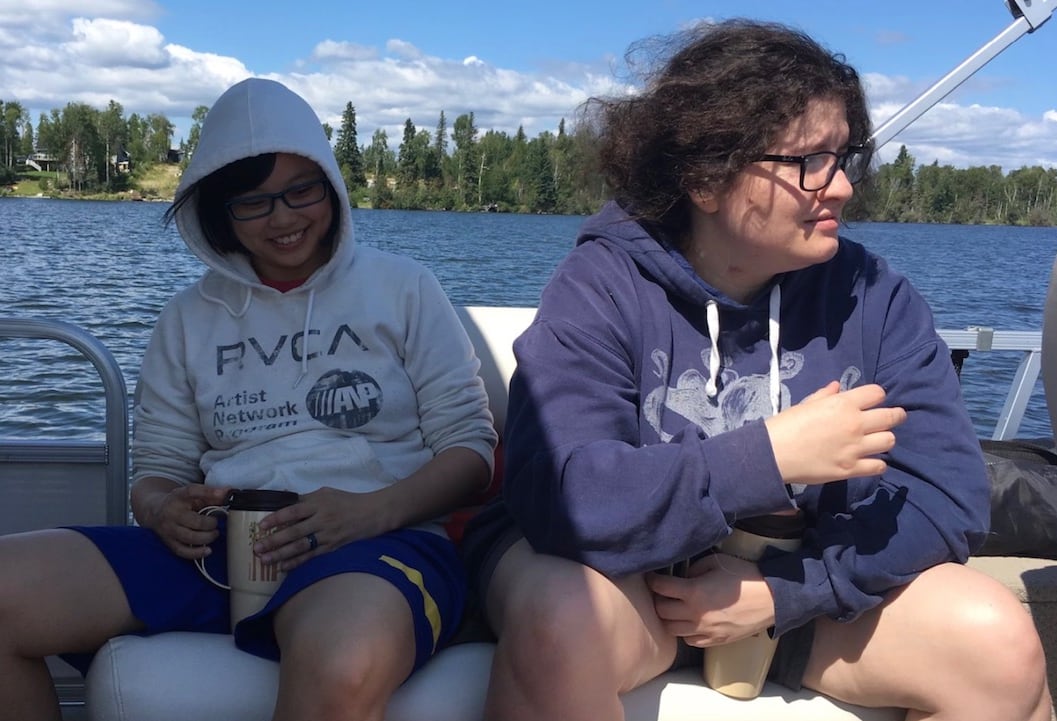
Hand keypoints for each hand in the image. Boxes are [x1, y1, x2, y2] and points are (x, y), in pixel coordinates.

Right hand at [138, 484, 231, 559]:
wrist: (154, 510)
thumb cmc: (179, 502)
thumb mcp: (193, 494)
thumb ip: (211, 494)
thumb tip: (229, 493)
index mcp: (178, 496)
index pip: (192, 491)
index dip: (210, 492)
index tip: (224, 495)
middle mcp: (171, 513)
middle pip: (195, 521)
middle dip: (211, 524)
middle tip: (215, 522)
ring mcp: (168, 529)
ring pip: (190, 537)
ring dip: (207, 537)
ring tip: (214, 533)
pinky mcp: (168, 542)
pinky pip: (183, 551)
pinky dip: (197, 553)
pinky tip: (208, 550)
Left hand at [252, 487, 389, 571]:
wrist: (373, 513)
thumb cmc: (347, 501)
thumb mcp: (327, 493)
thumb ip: (306, 499)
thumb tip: (284, 503)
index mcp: (319, 503)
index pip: (293, 511)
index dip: (276, 519)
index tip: (261, 526)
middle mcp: (322, 519)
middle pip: (294, 532)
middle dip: (273, 541)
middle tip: (257, 548)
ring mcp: (328, 535)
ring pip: (301, 546)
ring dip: (281, 554)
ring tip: (265, 560)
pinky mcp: (333, 547)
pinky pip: (311, 556)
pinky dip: (297, 562)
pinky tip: (283, 567)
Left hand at [648, 553, 775, 646]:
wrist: (772, 600)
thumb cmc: (745, 577)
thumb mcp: (717, 562)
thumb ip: (694, 568)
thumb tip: (683, 576)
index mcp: (694, 592)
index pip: (660, 587)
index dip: (653, 580)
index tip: (652, 576)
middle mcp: (695, 614)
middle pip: (661, 611)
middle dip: (657, 599)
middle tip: (662, 592)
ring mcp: (704, 630)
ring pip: (671, 629)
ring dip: (669, 617)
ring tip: (673, 607)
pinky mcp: (714, 641)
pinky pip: (689, 640)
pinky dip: (684, 631)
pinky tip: (689, 621)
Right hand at [765, 381, 906, 484]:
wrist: (773, 454)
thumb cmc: (786, 425)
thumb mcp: (805, 404)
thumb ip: (825, 395)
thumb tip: (837, 387)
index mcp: (843, 404)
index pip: (877, 393)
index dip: (876, 396)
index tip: (873, 401)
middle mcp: (855, 424)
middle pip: (891, 417)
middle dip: (895, 415)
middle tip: (893, 418)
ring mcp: (855, 448)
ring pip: (889, 440)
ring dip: (885, 439)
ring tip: (877, 440)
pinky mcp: (851, 469)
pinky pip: (879, 466)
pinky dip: (877, 463)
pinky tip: (870, 460)